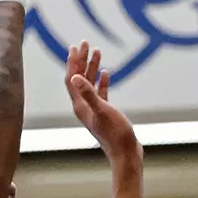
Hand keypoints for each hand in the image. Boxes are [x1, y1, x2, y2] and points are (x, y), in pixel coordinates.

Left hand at [64, 42, 137, 161]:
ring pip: (89, 83)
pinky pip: (100, 92)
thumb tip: (74, 76)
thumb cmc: (115, 134)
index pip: (72, 78)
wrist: (126, 153)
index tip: (76, 46)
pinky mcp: (104, 112)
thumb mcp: (102, 111)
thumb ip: (88, 93)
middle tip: (85, 43)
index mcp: (80, 104)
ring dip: (92, 67)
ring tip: (97, 51)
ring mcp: (94, 109)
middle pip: (78, 78)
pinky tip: (106, 73)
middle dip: (81, 60)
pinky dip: (101, 81)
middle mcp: (83, 105)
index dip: (73, 62)